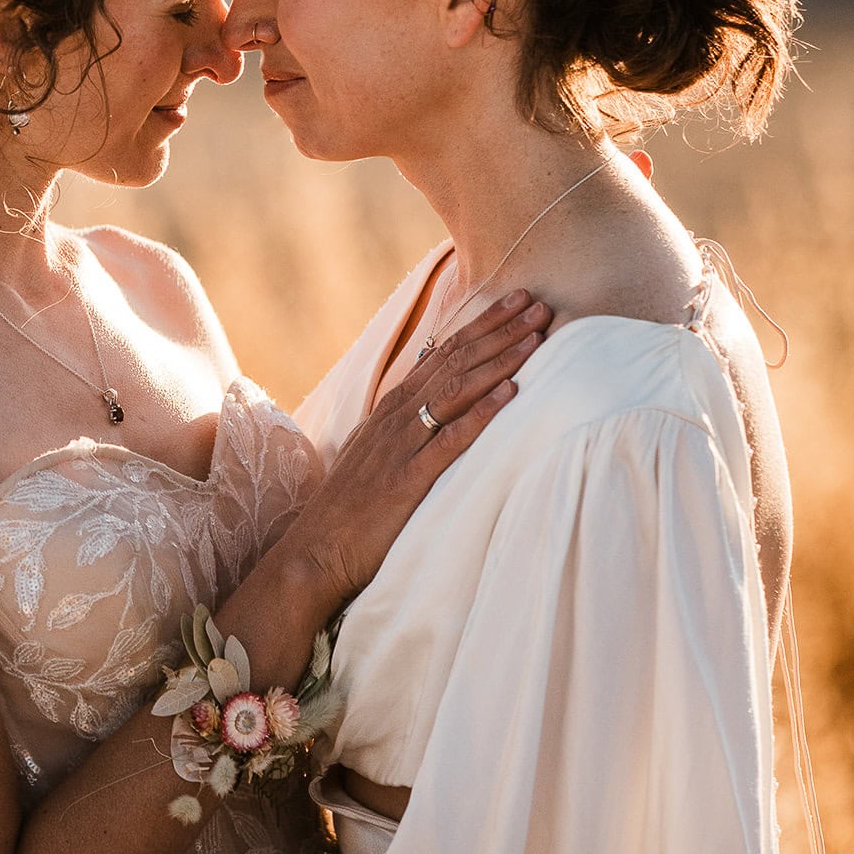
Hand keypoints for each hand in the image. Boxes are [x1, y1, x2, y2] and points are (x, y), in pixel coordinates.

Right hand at [290, 290, 551, 604]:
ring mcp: (402, 446)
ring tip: (536, 337)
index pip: (443, 354)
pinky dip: (482, 414)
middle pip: (455, 362)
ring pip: (457, 390)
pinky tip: (511, 394)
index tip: (516, 302)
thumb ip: (404, 428)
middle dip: (500, 330)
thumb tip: (432, 407)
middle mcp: (397, 418)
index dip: (482, 326)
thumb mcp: (375, 455)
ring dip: (499, 360)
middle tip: (539, 303)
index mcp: (392, 409)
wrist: (315, 552)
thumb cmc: (349, 510)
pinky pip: (451, 440)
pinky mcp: (408, 480)